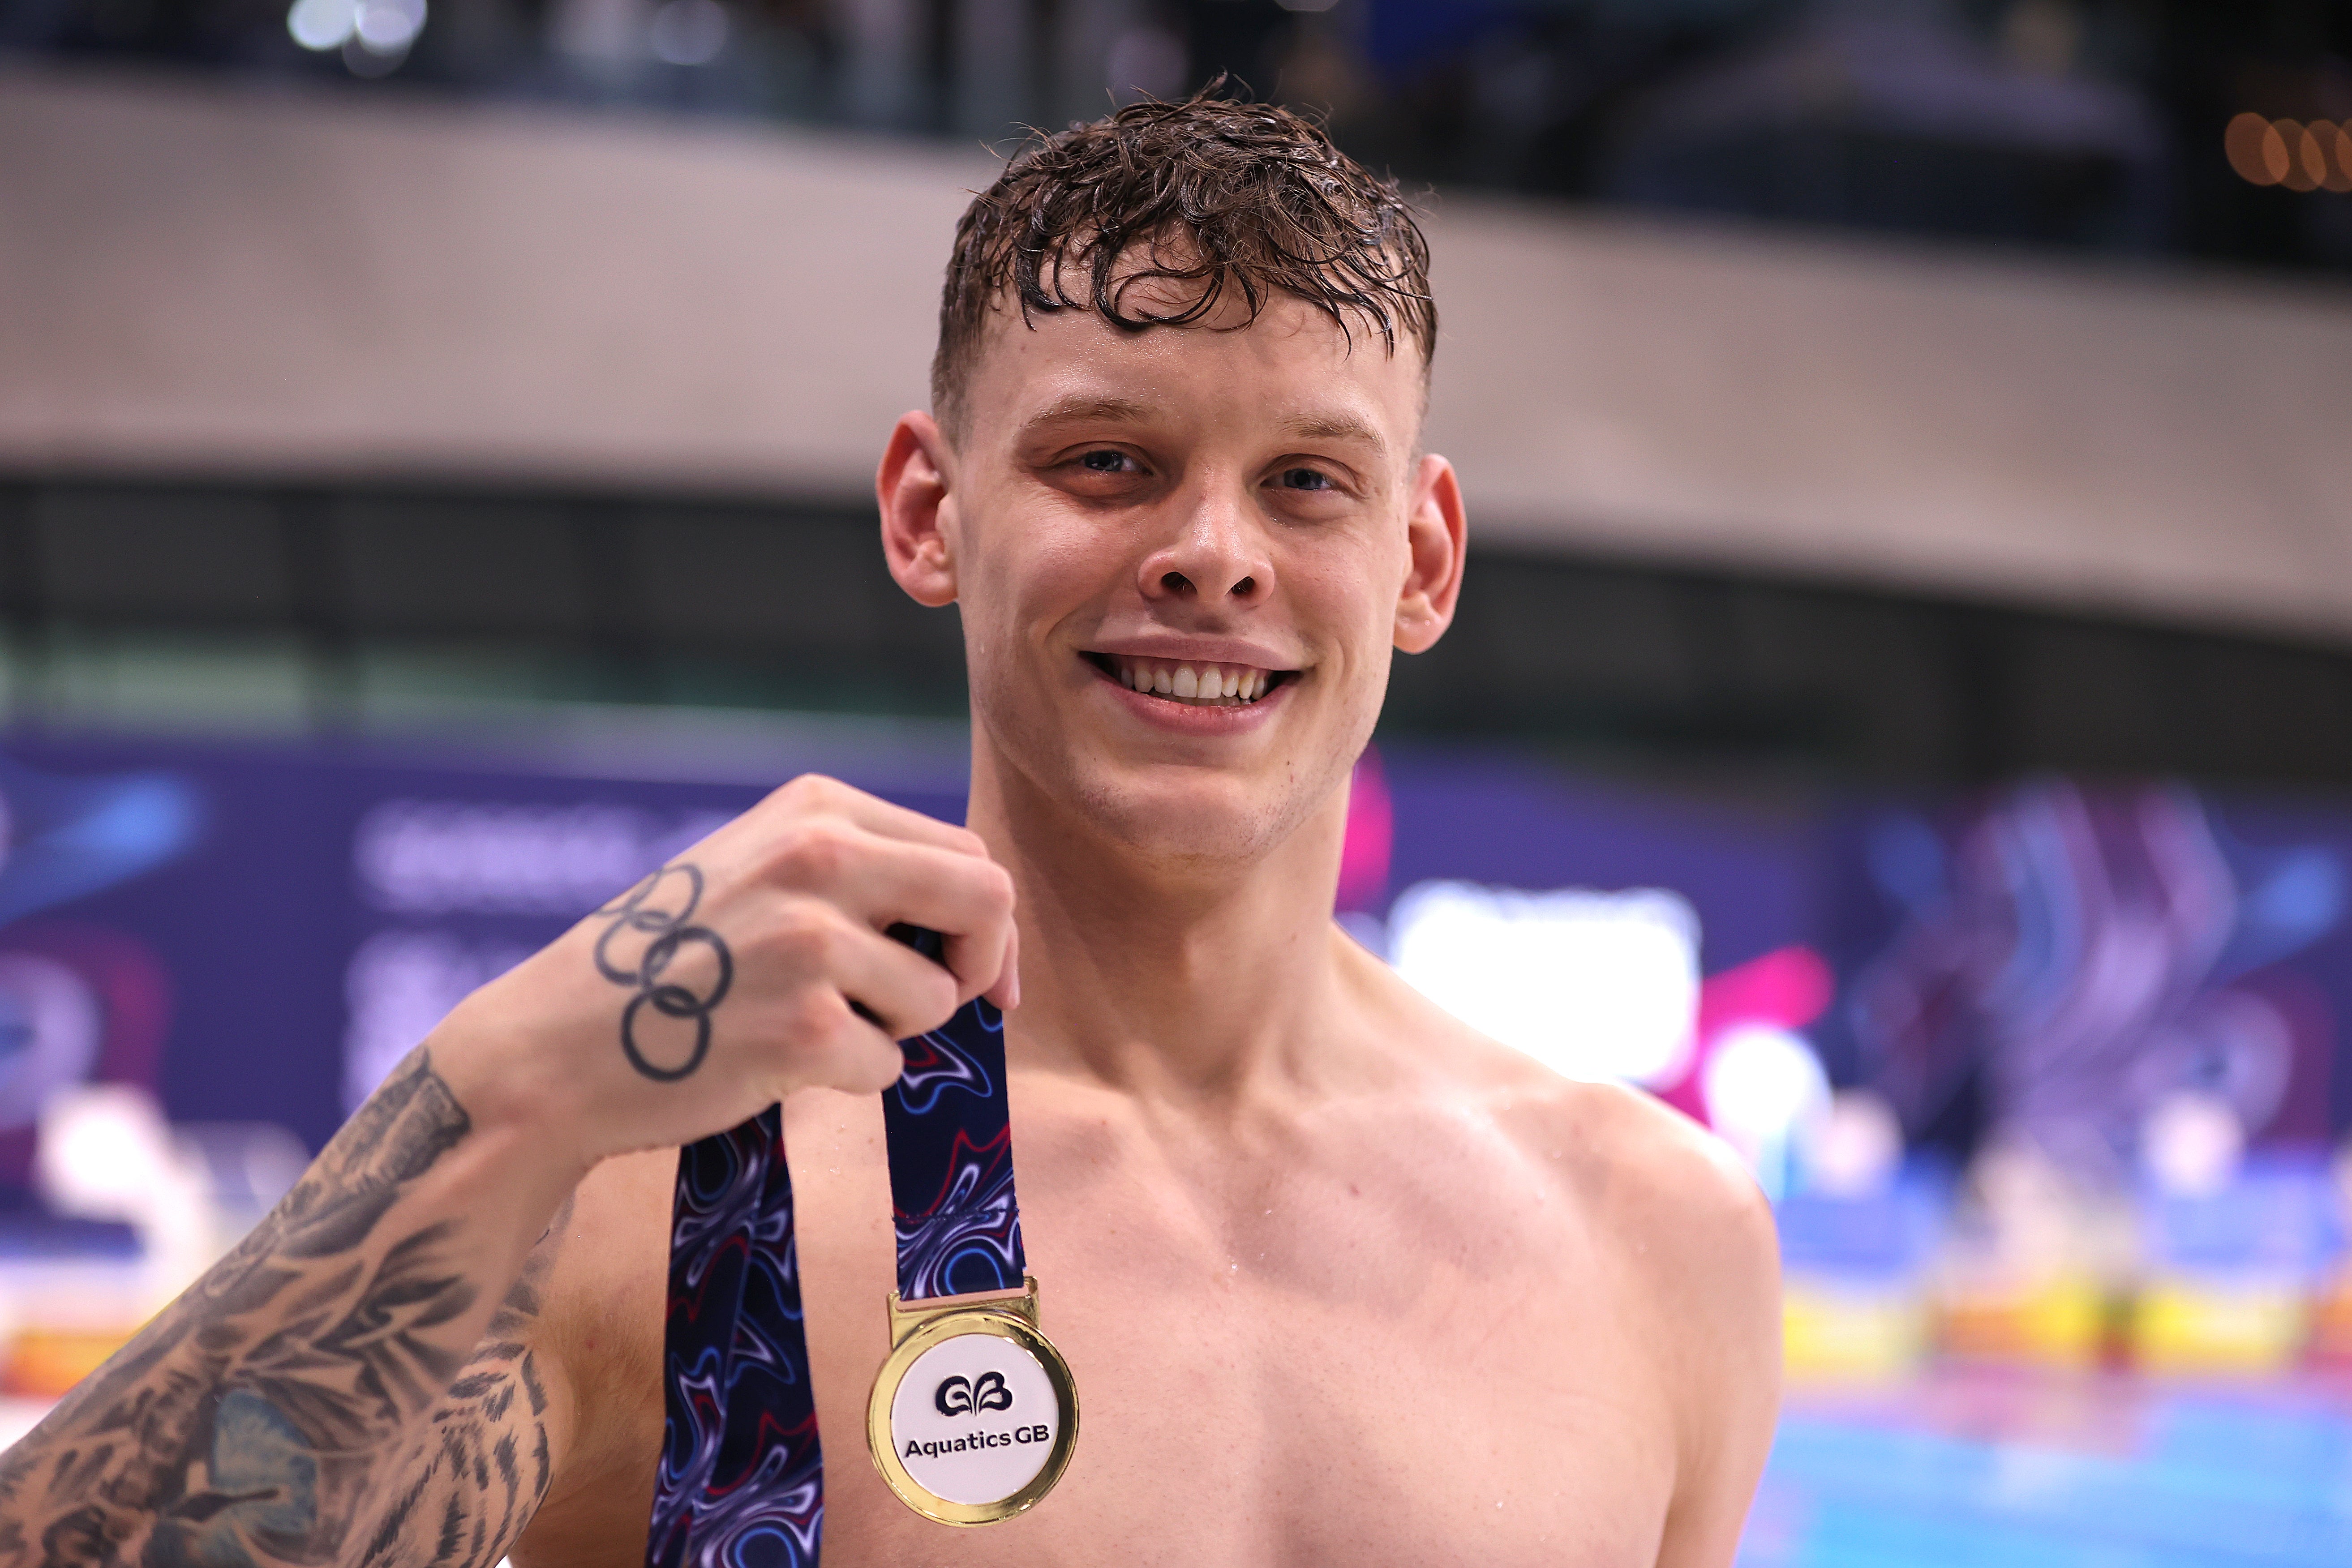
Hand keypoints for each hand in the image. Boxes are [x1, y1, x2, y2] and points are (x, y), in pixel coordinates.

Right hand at [430, 775, 1017, 1168]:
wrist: (556, 1047)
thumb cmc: (668, 966)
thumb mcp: (758, 869)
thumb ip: (860, 872)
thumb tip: (984, 921)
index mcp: (815, 810)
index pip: (964, 852)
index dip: (984, 920)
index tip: (975, 968)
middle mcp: (821, 858)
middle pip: (987, 900)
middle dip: (981, 963)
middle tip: (939, 1003)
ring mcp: (813, 942)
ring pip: (936, 998)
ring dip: (891, 1030)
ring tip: (806, 1025)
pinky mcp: (806, 1027)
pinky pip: (886, 1066)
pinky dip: (847, 1079)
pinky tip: (775, 1063)